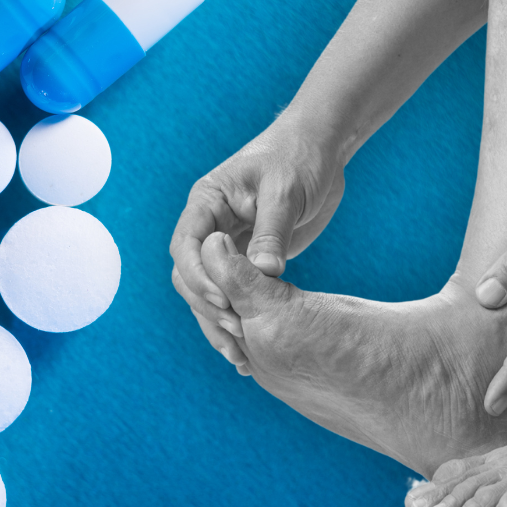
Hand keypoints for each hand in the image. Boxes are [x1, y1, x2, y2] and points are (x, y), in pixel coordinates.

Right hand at [170, 116, 345, 369]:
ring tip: (240, 357)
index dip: (200, 277)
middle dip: (207, 307)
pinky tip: (250, 348)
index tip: (226, 301)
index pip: (186, 246)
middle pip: (189, 276)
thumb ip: (272, 231)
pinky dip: (239, 318)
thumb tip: (264, 273)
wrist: (320, 149)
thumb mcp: (286, 191)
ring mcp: (227, 245)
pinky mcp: (247, 259)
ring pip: (207, 291)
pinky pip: (233, 293)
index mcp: (206, 202)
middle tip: (238, 334)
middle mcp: (209, 226)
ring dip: (218, 323)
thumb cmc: (299, 158)